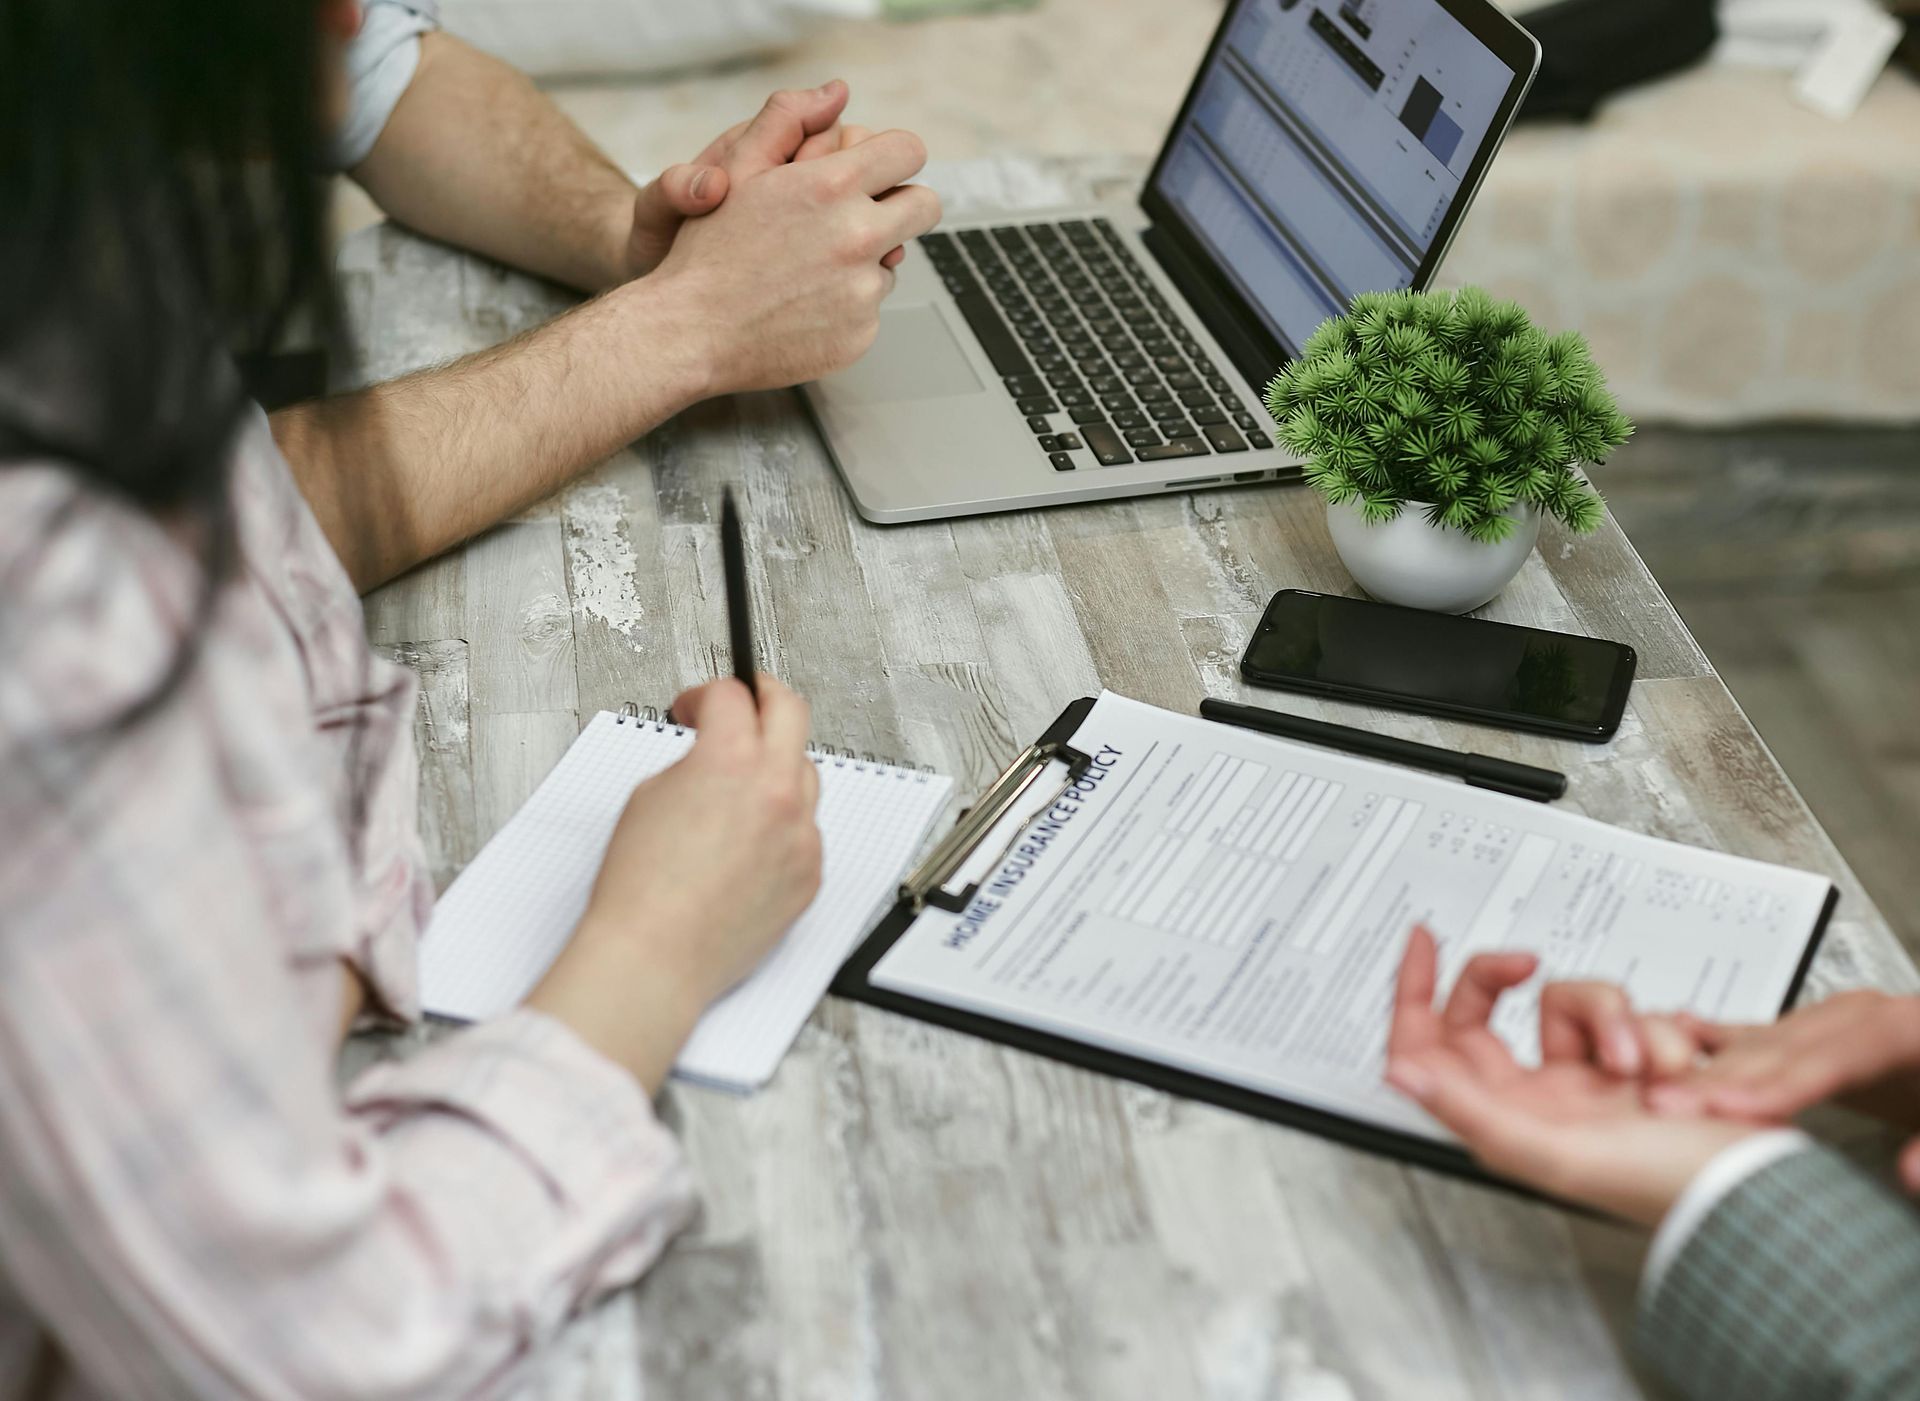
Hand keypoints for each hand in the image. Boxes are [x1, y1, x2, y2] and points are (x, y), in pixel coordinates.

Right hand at [528, 676, 822, 1090]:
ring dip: (775, 769)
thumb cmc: (640, 888)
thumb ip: (694, 763)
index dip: (706, 695)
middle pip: (790, 712)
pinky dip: (781, 828)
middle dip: (763, 698)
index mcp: (731, 761)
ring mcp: (801, 833)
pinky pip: (805, 831)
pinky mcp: (810, 873)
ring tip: (737, 790)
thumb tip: (713, 757)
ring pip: (804, 775)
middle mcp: (777, 791)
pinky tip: (744, 848)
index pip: (733, 695)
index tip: (696, 708)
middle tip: (745, 703)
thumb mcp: (649, 797)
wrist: (655, 955)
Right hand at [651, 100, 940, 394]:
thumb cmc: (708, 251)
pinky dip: (846, 305)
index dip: (894, 157)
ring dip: (865, 259)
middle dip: (900, 204)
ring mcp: (863, 291)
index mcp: (832, 186)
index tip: (877, 169)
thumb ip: (787, 120)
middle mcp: (858, 237)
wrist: (690, 333)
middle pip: (924, 206)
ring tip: (808, 268)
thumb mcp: (736, 168)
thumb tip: (836, 92)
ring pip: (894, 261)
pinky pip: (872, 308)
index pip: (909, 152)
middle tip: (863, 214)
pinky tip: (803, 304)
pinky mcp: (861, 333)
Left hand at [1385, 927, 1759, 1224]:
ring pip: (1569, 1003)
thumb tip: (1403, 1072)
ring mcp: (1586, 1080)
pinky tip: (1671, 1068)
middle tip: (1522, 965)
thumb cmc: (1664, 1187)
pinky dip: (1654, 1031)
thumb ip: (1472, 1110)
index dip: (1413, 992)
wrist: (1756, 1182)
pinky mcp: (1635, 1063)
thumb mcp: (1555, 1154)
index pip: (1430, 1047)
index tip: (1421, 942)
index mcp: (1502, 1120)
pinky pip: (1627, 1014)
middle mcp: (1535, 1099)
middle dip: (1504, 979)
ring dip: (1609, 1018)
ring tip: (1642, 1065)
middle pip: (1488, 1010)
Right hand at [1635, 991, 1919, 1183]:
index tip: (1723, 1109)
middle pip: (1786, 1044)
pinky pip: (1773, 1037)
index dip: (1773, 1085)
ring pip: (1770, 1040)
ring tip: (1658, 1094)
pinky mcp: (1837, 1037)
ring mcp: (1851, 1021)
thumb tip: (1908, 1174)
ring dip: (1712, 1070)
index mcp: (1909, 1029)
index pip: (1829, 1057)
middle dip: (1719, 1076)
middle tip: (1661, 1103)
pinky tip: (1684, 1045)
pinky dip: (1726, 1046)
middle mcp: (1873, 1016)